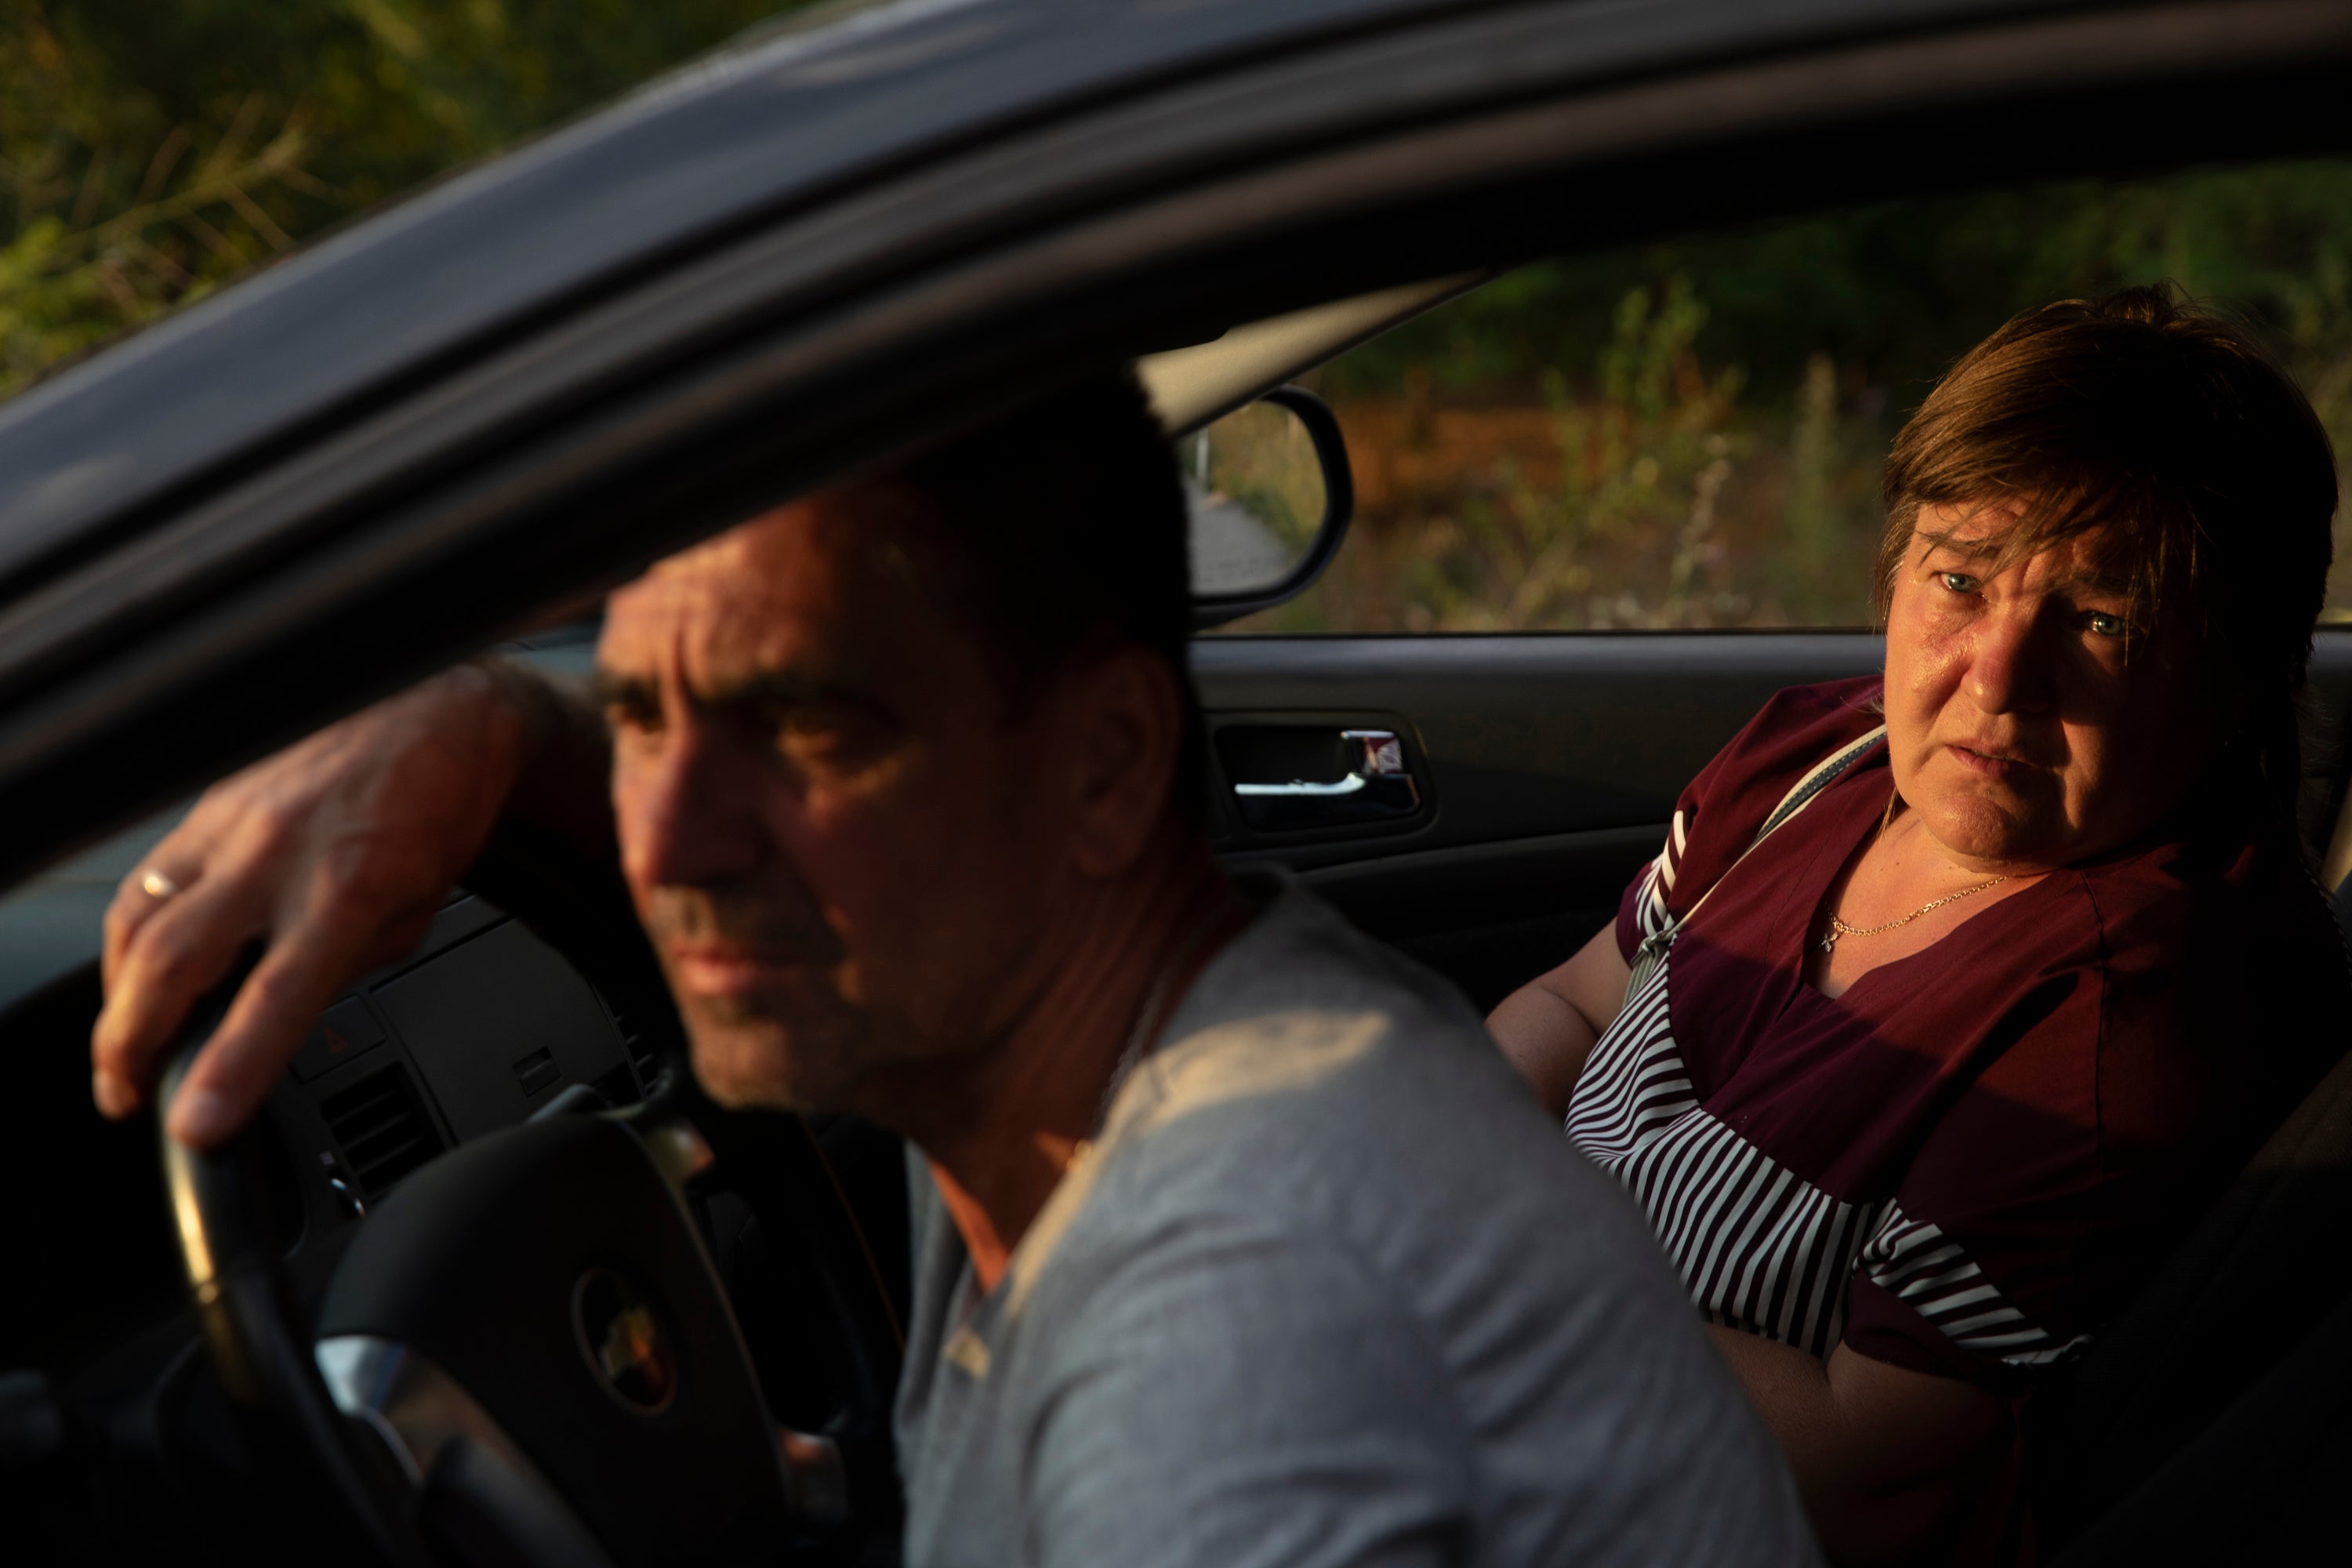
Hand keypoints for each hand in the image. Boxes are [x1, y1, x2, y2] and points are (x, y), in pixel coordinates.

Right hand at [92, 664, 542, 1146]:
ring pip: (138, 921)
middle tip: (126, 1097)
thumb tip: (283, 1013)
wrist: (434, 708)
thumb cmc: (438, 804)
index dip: (229, 1068)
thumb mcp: (417, 910)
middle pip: (172, 962)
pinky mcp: (207, 804)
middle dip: (131, 1044)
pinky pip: (148, 881)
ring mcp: (232, 824)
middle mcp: (277, 854)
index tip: (196, 1123)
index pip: (276, 999)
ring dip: (119, 997)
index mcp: (346, 888)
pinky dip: (133, 936)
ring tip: (124, 1048)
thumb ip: (346, 965)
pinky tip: (137, 971)